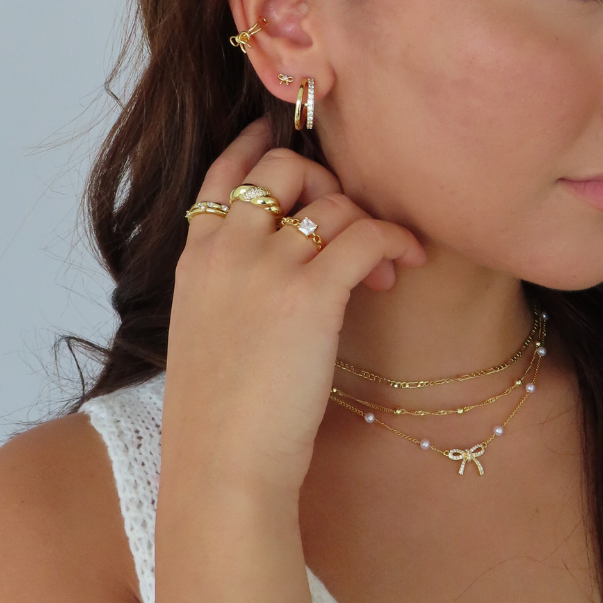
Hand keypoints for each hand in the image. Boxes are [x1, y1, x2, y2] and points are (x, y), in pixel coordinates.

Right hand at [161, 117, 425, 502]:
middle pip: (284, 168)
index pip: (224, 175)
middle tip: (350, 226)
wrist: (220, 468)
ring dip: (368, 222)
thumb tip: (277, 268)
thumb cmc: (219, 416)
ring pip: (332, 199)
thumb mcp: (205, 334)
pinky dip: (394, 240)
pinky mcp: (309, 296)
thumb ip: (228, 287)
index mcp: (197, 259)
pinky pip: (365, 234)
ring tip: (382, 268)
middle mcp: (227, 250)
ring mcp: (265, 268)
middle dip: (329, 184)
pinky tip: (405, 264)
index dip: (258, 145)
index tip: (283, 134)